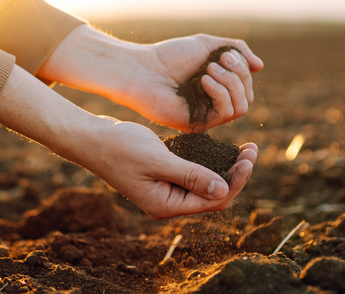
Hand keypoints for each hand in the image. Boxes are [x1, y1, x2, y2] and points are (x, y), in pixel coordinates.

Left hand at [37, 26, 263, 130]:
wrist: (143, 69)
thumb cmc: (170, 56)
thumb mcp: (208, 45)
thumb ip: (236, 50)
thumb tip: (260, 66)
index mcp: (218, 87)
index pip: (246, 85)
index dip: (243, 69)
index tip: (225, 54)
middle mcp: (214, 104)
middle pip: (247, 97)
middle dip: (239, 75)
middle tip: (219, 60)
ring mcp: (207, 116)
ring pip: (241, 107)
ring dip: (231, 84)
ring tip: (209, 70)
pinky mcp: (198, 124)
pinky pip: (225, 114)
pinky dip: (220, 94)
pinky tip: (204, 80)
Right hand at [83, 120, 257, 218]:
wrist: (91, 139)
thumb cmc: (120, 148)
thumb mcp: (158, 160)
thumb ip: (190, 175)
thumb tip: (224, 189)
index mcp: (167, 205)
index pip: (213, 200)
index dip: (236, 181)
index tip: (249, 158)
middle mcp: (169, 202)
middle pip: (213, 195)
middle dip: (236, 174)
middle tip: (252, 149)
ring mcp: (166, 190)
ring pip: (206, 184)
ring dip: (226, 167)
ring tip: (245, 148)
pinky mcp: (164, 176)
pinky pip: (194, 173)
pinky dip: (210, 162)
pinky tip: (222, 148)